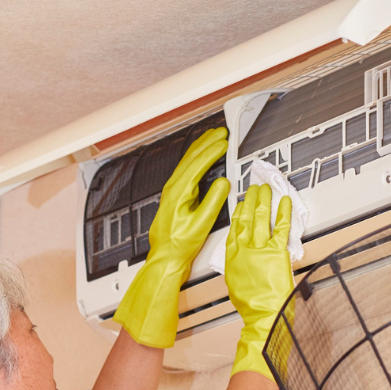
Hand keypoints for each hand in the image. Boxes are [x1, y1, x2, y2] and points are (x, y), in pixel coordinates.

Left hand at [113, 128, 229, 347]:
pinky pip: (186, 171)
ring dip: (200, 148)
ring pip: (187, 162)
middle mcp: (173, 188)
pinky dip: (196, 160)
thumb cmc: (180, 245)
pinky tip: (201, 158)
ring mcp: (172, 191)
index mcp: (178, 192)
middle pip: (191, 158)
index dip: (212, 151)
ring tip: (212, 138)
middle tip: (220, 132)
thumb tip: (223, 183)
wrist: (166, 258)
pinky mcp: (175, 196)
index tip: (224, 142)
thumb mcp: (201, 224)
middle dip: (206, 143)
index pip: (197, 165)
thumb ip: (213, 201)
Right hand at [225, 184, 294, 378]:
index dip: (238, 213)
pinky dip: (283, 212)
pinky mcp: (277, 251)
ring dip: (264, 201)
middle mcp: (244, 250)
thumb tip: (242, 261)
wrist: (263, 316)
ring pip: (261, 218)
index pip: (234, 229)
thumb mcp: (236, 285)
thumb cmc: (251, 307)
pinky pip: (281, 226)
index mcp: (232, 258)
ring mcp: (260, 249)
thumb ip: (238, 268)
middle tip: (254, 189)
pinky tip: (285, 201)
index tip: (240, 204)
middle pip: (246, 218)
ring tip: (266, 189)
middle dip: (250, 201)